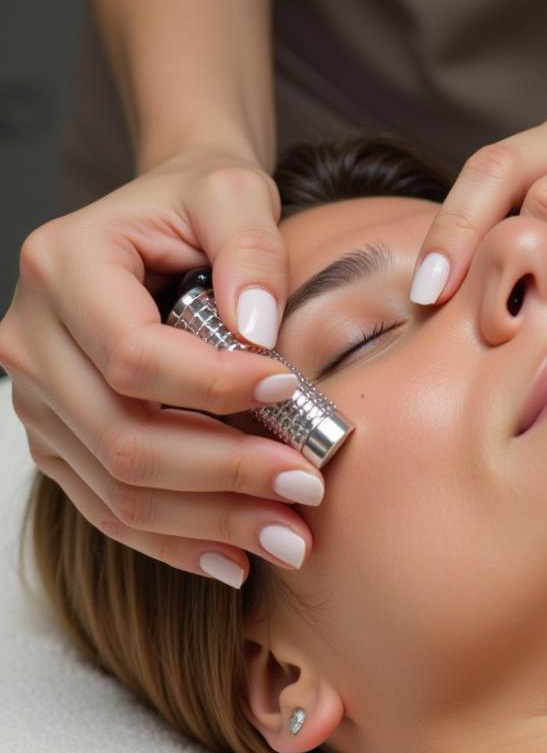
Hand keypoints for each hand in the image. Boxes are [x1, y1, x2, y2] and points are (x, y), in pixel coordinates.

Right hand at [0, 148, 321, 586]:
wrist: (161, 226)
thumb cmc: (199, 205)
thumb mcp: (234, 194)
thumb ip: (251, 248)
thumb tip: (258, 332)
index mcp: (65, 267)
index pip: (135, 355)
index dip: (216, 387)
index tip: (290, 392)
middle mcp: (33, 338)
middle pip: (123, 435)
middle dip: (226, 472)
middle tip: (308, 486)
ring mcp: (41, 398)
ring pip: (116, 487)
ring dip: (209, 522)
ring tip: (290, 538)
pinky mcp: (61, 438)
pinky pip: (107, 506)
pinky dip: (174, 540)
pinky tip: (235, 558)